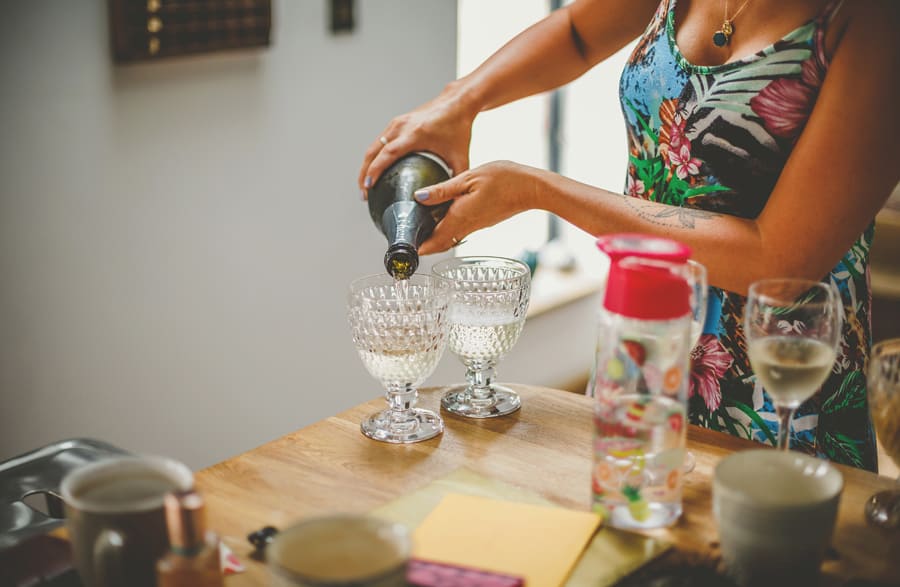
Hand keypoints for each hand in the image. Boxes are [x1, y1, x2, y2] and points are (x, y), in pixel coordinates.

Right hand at [358, 88, 477, 195]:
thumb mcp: (460, 156)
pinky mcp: (397, 123)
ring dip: (367, 165)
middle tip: (363, 192)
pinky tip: (375, 169)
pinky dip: (374, 156)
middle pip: (374, 151)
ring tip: (366, 184)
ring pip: (374, 146)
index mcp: (416, 134)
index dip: (376, 169)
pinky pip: (379, 141)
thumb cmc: (458, 126)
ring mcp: (397, 123)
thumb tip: (453, 198)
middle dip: (365, 173)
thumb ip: (457, 178)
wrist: (457, 102)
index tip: (368, 185)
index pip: (389, 153)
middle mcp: (402, 126)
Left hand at [414, 160, 543, 254]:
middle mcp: (466, 227)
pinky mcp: (482, 222)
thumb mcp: (468, 178)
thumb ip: (442, 190)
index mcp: (459, 218)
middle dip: (423, 244)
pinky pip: (459, 230)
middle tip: (407, 238)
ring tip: (419, 226)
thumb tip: (418, 198)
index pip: (433, 242)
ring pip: (449, 238)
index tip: (402, 248)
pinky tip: (441, 215)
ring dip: (434, 237)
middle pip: (439, 244)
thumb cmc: (504, 180)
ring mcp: (476, 226)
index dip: (417, 248)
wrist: (532, 188)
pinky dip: (446, 228)